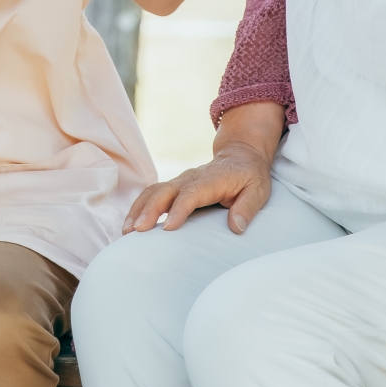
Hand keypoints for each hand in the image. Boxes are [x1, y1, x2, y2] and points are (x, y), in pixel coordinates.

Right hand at [122, 140, 272, 234]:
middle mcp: (191, 177)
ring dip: (139, 209)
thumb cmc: (249, 176)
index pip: (191, 194)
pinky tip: (130, 224)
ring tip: (127, 231)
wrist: (240, 155)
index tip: (168, 227)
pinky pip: (152, 193)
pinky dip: (139, 207)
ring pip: (154, 191)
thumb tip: (236, 228)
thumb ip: (246, 208)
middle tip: (138, 231)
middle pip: (165, 191)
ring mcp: (180, 180)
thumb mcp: (258, 191)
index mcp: (212, 179)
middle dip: (149, 210)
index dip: (178, 209)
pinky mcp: (174, 186)